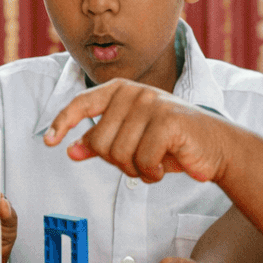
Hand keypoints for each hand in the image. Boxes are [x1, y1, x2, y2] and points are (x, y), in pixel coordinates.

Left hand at [42, 79, 232, 183]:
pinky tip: (164, 166)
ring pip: (120, 153)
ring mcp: (151, 104)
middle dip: (117, 162)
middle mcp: (134, 92)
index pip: (82, 104)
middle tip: (139, 163)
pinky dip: (151, 172)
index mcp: (120, 90)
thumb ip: (101, 142)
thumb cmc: (170, 143)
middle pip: (100, 141)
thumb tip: (69, 149)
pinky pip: (142, 159)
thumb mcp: (132, 140)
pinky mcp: (168, 120)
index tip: (48, 141)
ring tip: (153, 163)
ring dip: (136, 170)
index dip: (62, 122)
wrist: (214, 147)